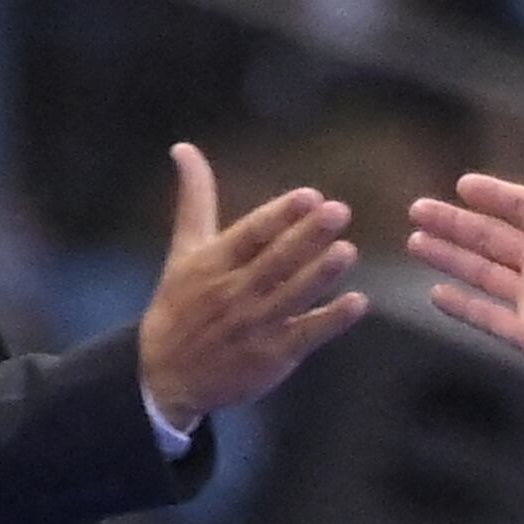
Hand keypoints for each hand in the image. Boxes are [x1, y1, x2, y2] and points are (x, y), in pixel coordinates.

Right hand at [138, 143, 365, 422]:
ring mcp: (254, 326)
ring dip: (321, 275)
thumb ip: (195, 199)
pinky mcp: (272, 356)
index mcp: (213, 263)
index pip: (251, 234)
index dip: (280, 215)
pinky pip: (306, 334)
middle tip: (338, 211)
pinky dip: (331, 320)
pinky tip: (358, 303)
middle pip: (275, 261)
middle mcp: (233, 292)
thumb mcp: (183, 250)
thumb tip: (184, 147)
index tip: (309, 196)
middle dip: (307, 237)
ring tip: (347, 250)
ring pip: (293, 296)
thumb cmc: (180, 304)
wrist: (166, 375)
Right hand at [406, 124, 523, 398]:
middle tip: (417, 210)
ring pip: (481, 273)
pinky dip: (461, 306)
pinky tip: (435, 292)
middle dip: (453, 224)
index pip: (522, 206)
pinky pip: (487, 316)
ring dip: (449, 257)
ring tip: (414, 242)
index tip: (462, 184)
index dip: (493, 195)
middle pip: (491, 237)